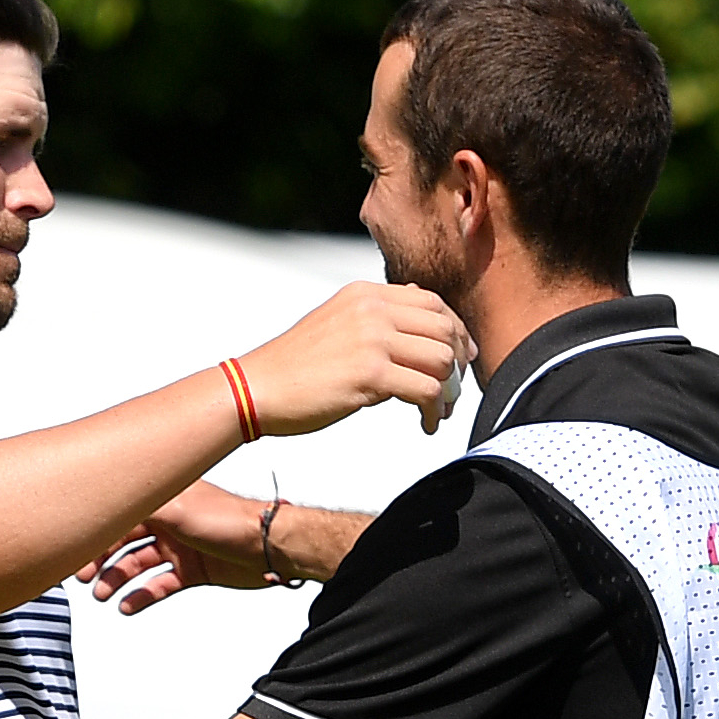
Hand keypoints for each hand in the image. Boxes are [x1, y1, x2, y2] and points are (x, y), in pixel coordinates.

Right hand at [76, 481, 271, 613]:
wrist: (267, 546)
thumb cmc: (230, 520)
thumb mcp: (178, 507)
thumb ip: (141, 505)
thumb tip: (107, 494)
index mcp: (164, 498)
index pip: (120, 513)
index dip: (98, 530)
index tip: (77, 547)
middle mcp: (169, 521)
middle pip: (124, 540)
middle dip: (102, 558)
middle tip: (84, 577)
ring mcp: (180, 547)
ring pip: (139, 564)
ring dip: (118, 579)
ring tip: (103, 595)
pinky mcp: (191, 571)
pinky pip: (159, 584)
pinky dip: (142, 595)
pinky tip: (127, 605)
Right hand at [241, 282, 473, 436]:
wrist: (257, 388)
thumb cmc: (295, 365)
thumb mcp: (337, 321)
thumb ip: (376, 315)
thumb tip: (418, 310)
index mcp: (365, 294)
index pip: (433, 303)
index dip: (455, 332)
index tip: (461, 358)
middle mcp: (372, 309)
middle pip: (445, 329)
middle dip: (459, 363)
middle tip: (453, 390)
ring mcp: (373, 339)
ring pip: (443, 359)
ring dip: (449, 391)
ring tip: (438, 411)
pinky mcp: (370, 374)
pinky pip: (427, 390)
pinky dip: (434, 411)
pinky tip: (426, 424)